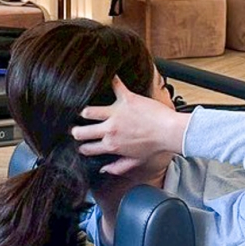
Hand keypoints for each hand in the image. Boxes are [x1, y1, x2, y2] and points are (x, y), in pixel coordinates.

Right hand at [72, 75, 186, 176]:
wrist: (169, 132)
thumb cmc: (154, 147)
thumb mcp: (135, 161)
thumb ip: (117, 167)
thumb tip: (104, 170)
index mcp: (111, 146)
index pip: (87, 148)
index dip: (81, 147)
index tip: (80, 143)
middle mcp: (110, 130)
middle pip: (81, 131)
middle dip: (75, 130)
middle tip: (74, 127)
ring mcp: (116, 113)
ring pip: (89, 111)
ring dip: (87, 110)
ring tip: (85, 108)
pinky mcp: (126, 99)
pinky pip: (115, 86)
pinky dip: (111, 80)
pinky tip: (107, 76)